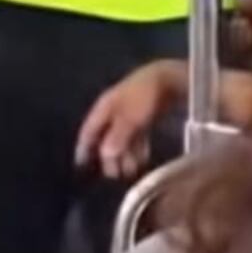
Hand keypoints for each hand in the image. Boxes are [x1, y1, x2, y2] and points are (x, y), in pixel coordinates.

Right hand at [76, 60, 180, 177]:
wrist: (169, 77)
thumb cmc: (144, 96)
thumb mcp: (129, 118)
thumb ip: (117, 137)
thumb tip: (104, 156)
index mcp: (104, 107)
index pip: (89, 130)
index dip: (84, 147)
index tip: (81, 165)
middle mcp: (114, 110)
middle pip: (106, 137)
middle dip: (109, 156)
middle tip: (113, 174)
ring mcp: (130, 112)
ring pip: (123, 138)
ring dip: (125, 155)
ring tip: (130, 171)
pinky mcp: (145, 115)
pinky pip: (137, 135)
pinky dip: (138, 147)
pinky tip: (142, 159)